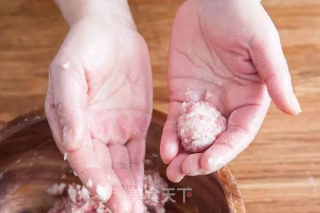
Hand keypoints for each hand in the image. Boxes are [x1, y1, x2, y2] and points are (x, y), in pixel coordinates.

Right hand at [45, 1, 151, 211]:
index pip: (82, 156)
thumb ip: (70, 107)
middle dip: (113, 191)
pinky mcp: (134, 125)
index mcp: (72, 122)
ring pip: (120, 166)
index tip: (106, 192)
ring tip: (136, 208)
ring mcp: (114, 130)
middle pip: (102, 168)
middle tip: (127, 211)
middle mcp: (92, 131)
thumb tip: (71, 143)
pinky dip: (139, 173)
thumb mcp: (69, 72)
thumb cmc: (84, 49)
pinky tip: (143, 188)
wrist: (111, 33)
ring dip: (127, 188)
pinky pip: (136, 153)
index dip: (92, 175)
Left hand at [161, 0, 300, 181]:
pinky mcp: (181, 94)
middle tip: (184, 172)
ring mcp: (202, 102)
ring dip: (183, 156)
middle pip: (214, 141)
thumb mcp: (262, 44)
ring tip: (172, 171)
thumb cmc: (241, 17)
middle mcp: (226, 105)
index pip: (239, 134)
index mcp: (249, 100)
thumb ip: (275, 76)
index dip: (225, 151)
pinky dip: (170, 136)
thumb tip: (293, 109)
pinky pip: (175, 120)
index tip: (209, 162)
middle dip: (200, 160)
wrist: (209, 1)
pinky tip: (165, 151)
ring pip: (192, 136)